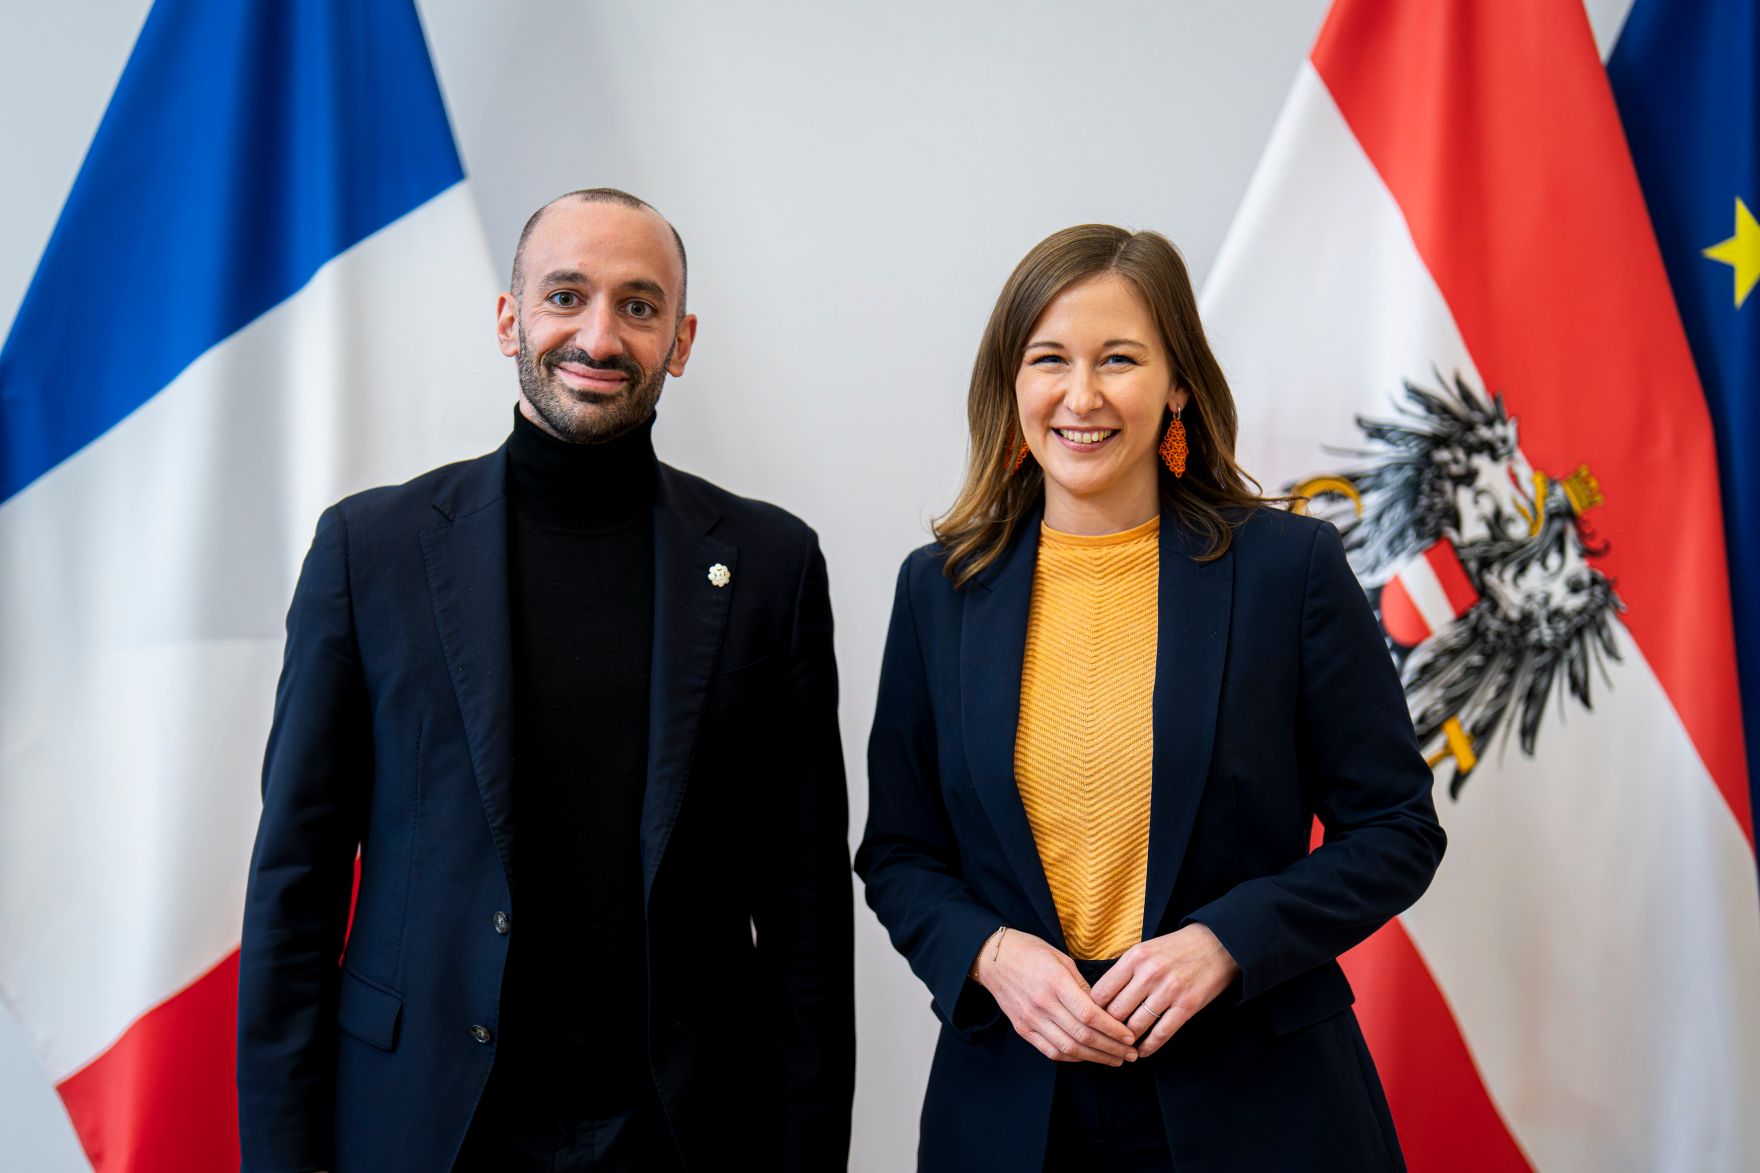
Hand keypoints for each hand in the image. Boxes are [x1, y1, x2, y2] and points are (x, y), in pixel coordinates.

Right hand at [973, 929, 1138, 1065]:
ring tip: (1115, 1059)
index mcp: (1055, 983)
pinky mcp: (1023, 1029)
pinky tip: (1088, 1057)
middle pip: (1082, 1035)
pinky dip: (1072, 1058)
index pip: (1090, 1014)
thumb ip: (1083, 985)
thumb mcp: (1061, 959)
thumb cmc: (1031, 952)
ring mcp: (1031, 1019)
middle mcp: (1042, 1004)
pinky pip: (1051, 1051)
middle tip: (1130, 1054)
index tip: (1130, 1036)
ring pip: (1068, 1048)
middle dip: (1111, 1048)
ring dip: (1095, 1058)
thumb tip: (1105, 1008)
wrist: (994, 958)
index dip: (1113, 1029)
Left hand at [1090, 923, 1239, 1058]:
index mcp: (1134, 957)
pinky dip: (1149, 1047)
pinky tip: (1142, 1051)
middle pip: (1116, 1012)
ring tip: (1123, 1045)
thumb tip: (1100, 998)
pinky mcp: (1187, 1006)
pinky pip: (1161, 1034)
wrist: (1217, 944)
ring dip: (1127, 1040)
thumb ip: (1124, 971)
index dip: (1094, 1009)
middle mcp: (1149, 974)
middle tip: (1106, 1036)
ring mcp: (1169, 991)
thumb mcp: (1145, 949)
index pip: (1101, 992)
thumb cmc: (1175, 949)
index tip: (1093, 1018)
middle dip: (1108, 1028)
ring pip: (1136, 1026)